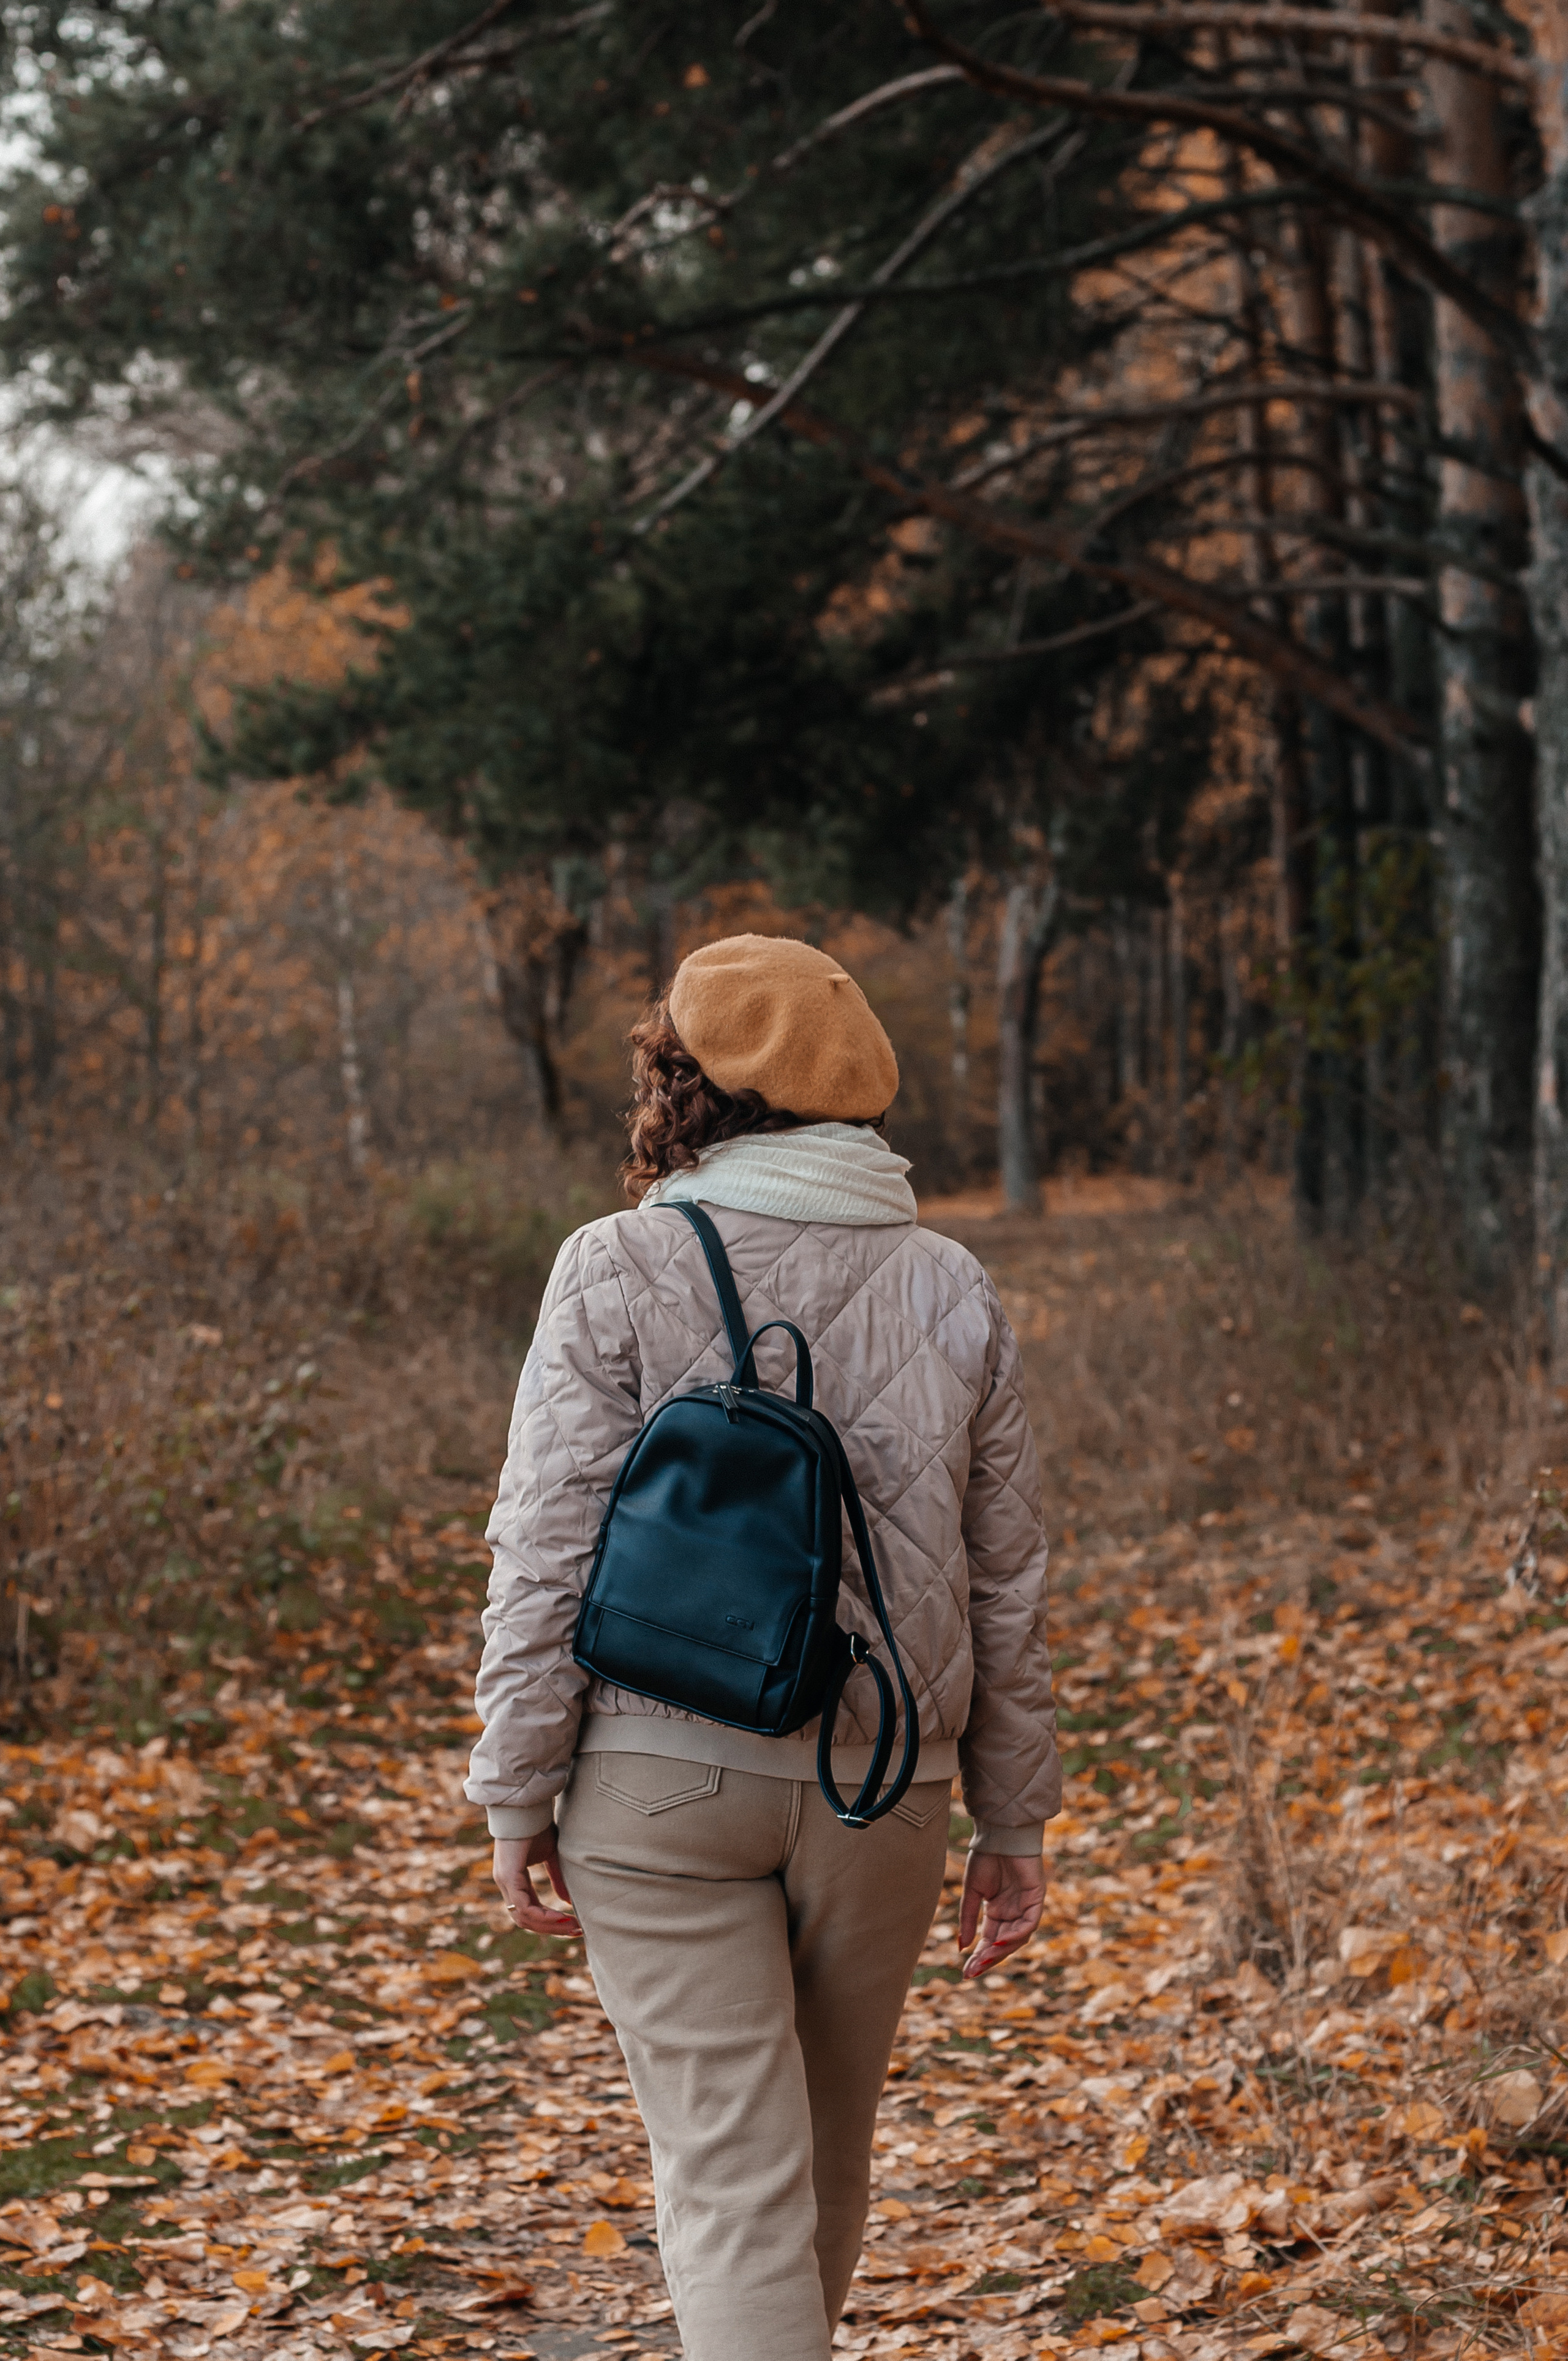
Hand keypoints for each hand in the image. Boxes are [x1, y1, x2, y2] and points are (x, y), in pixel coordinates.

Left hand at [493, 1831, 580, 1939]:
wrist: (527, 1806)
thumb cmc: (537, 1826)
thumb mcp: (551, 1855)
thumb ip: (557, 1878)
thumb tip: (568, 1901)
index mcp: (514, 1881)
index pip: (529, 1911)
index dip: (550, 1922)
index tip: (573, 1925)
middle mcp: (506, 1885)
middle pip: (526, 1920)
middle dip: (552, 1928)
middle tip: (575, 1932)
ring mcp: (505, 1882)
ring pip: (524, 1918)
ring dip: (549, 1925)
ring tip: (572, 1926)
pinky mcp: (508, 1876)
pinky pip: (524, 1906)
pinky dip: (542, 1915)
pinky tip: (561, 1917)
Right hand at [958, 1848, 1045, 1977]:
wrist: (998, 1834)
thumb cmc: (985, 1858)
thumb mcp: (972, 1892)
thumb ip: (968, 1919)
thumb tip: (962, 1947)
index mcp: (998, 1912)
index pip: (989, 1941)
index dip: (979, 1957)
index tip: (965, 1972)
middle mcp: (1013, 1913)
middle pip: (1003, 1944)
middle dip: (989, 1959)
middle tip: (972, 1972)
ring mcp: (1026, 1907)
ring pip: (1018, 1938)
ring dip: (1002, 1950)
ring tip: (984, 1959)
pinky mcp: (1036, 1899)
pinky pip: (1029, 1923)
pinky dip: (1016, 1934)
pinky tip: (1000, 1940)